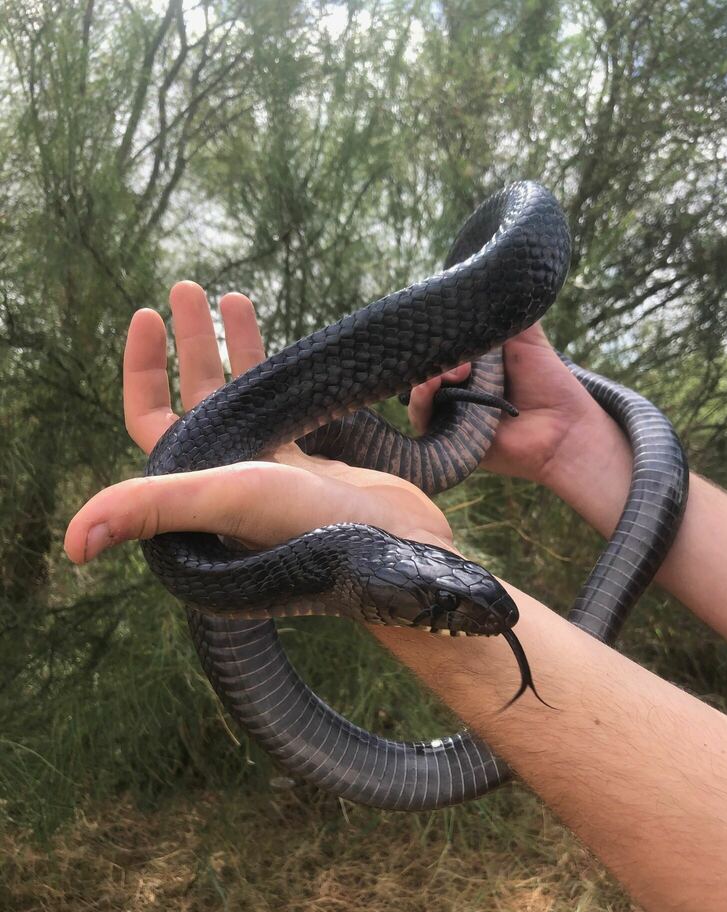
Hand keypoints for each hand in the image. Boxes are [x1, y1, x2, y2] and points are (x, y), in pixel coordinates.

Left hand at [64, 282, 452, 563]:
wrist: (398, 551)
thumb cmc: (312, 530)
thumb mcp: (226, 503)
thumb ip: (151, 506)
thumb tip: (71, 545)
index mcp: (196, 489)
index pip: (151, 421)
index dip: (141, 371)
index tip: (146, 315)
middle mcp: (225, 481)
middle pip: (194, 399)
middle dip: (188, 343)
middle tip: (187, 287)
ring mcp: (268, 473)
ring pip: (240, 398)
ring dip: (233, 348)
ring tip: (232, 294)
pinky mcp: (308, 467)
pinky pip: (281, 408)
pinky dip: (276, 371)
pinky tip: (283, 345)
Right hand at [408, 322, 630, 492]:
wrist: (566, 429)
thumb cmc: (550, 385)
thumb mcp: (527, 338)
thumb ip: (507, 311)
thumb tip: (497, 271)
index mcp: (473, 364)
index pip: (439, 344)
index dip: (436, 334)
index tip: (444, 325)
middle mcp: (457, 388)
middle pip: (424, 367)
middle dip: (432, 357)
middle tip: (458, 362)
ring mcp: (450, 414)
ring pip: (418, 393)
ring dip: (424, 380)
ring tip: (448, 375)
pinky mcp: (448, 440)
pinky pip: (422, 421)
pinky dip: (421, 404)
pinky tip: (431, 389)